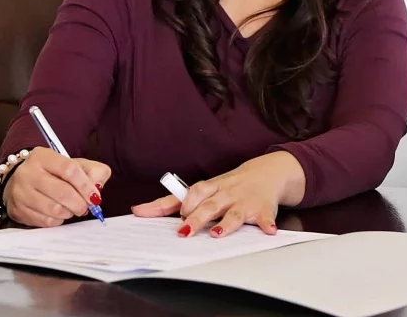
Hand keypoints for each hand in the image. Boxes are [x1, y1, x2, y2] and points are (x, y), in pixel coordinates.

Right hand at [3, 147, 111, 227]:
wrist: (22, 179)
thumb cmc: (55, 172)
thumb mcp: (76, 164)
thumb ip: (94, 172)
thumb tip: (97, 189)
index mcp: (43, 156)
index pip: (69, 170)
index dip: (85, 186)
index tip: (95, 197)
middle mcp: (28, 173)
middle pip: (62, 192)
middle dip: (80, 203)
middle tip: (86, 207)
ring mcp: (20, 193)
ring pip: (53, 209)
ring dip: (70, 212)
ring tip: (72, 209)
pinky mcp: (17, 210)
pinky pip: (44, 221)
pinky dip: (58, 220)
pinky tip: (59, 214)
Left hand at [131, 151, 304, 237]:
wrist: (268, 173)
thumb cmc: (229, 185)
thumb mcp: (203, 189)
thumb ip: (172, 201)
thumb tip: (138, 210)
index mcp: (211, 188)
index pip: (194, 191)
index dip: (185, 202)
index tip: (176, 213)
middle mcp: (226, 193)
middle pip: (210, 205)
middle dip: (198, 218)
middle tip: (185, 231)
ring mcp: (244, 201)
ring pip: (234, 212)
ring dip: (227, 223)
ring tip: (218, 234)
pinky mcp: (262, 209)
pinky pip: (265, 216)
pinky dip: (267, 224)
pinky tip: (268, 231)